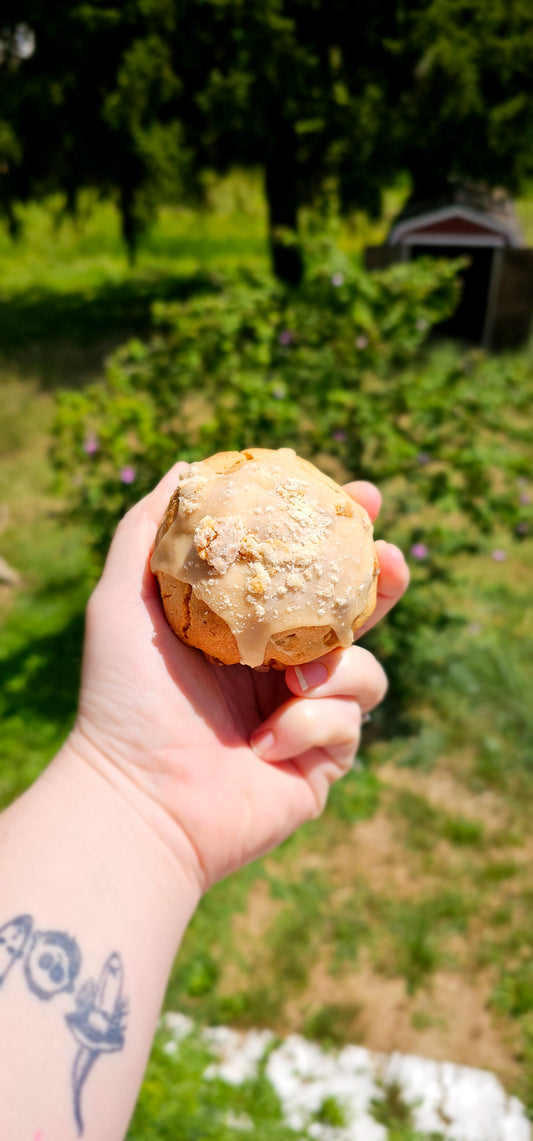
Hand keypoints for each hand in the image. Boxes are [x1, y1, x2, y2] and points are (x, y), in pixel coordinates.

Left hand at [70, 465, 407, 894]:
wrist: (141, 799)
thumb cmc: (125, 700)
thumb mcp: (122, 601)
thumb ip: (149, 532)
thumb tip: (186, 468)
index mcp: (242, 629)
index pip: (301, 571)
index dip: (335, 532)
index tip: (358, 495)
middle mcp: (279, 667)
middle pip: (354, 614)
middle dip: (382, 582)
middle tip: (390, 558)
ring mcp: (305, 714)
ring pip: (363, 668)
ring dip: (334, 668)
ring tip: (291, 680)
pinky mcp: (322, 761)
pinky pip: (348, 723)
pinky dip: (309, 725)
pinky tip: (263, 744)